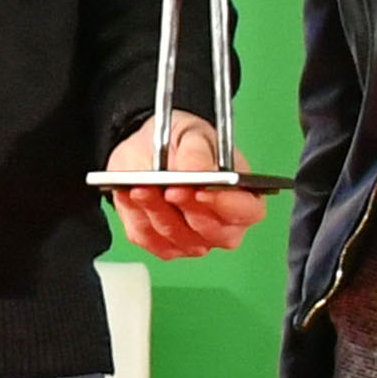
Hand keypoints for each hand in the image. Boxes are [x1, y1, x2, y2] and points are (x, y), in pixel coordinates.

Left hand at [105, 113, 267, 259]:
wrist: (148, 150)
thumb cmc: (180, 144)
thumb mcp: (191, 134)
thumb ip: (197, 152)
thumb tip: (199, 170)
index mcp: (242, 196)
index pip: (247, 211)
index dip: (226, 204)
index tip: (202, 190)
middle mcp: (221, 225)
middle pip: (211, 232)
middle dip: (187, 209)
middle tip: (169, 189)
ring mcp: (192, 239)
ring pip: (175, 236)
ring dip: (156, 211)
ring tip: (140, 188)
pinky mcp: (161, 244)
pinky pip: (147, 237)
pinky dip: (137, 215)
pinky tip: (128, 195)